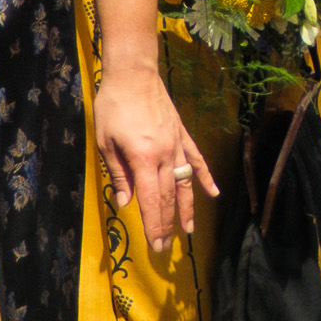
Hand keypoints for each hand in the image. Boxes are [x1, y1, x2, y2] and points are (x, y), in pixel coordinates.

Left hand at [95, 66, 219, 255]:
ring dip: (187, 208)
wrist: (133, 74)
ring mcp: (177, 145)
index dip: (154, 226)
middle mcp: (165, 156)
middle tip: (165, 247)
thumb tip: (126, 203)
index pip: (152, 201)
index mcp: (144, 159)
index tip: (156, 246)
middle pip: (169, 197)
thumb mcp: (106, 142)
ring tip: (188, 230)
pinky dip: (205, 178)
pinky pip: (197, 160)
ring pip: (185, 183)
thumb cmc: (113, 107)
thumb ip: (119, 174)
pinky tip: (214, 193)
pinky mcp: (182, 135)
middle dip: (167, 224)